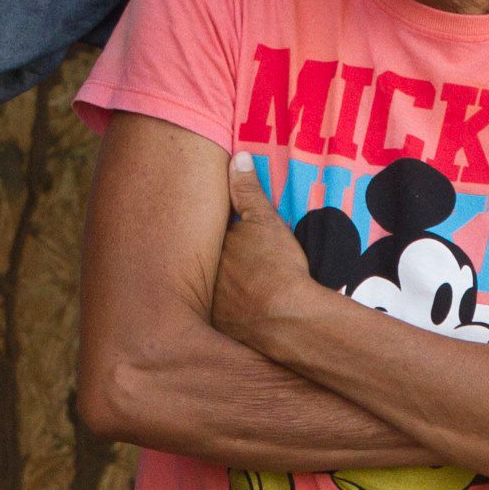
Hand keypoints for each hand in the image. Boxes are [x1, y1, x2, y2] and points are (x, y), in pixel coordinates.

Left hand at [210, 155, 316, 347]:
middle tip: (228, 261)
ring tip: (231, 287)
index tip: (224, 231)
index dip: (211, 231)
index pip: (201, 234)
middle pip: (200, 264)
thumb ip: (248, 191)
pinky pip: (217, 319)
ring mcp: (208, 307)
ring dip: (213, 290)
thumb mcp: (264, 221)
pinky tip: (237, 314)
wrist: (289, 320)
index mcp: (207, 249)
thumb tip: (238, 157)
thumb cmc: (276, 267)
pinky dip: (225, 316)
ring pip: (206, 292)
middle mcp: (199, 278)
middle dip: (205, 261)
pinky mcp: (220, 331)